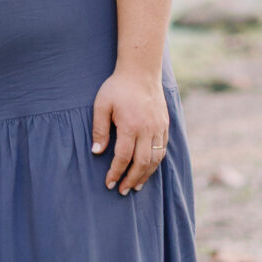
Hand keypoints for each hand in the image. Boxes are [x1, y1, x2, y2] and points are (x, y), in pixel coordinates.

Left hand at [91, 66, 169, 192]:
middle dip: (131, 180)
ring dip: (145, 175)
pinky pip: (163, 149)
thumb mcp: (101, 105)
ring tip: (136, 186)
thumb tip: (96, 152)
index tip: (109, 183)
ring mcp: (159, 128)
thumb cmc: (117, 87)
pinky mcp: (165, 125)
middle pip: (142, 163)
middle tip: (122, 191)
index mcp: (131, 126)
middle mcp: (148, 130)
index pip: (124, 157)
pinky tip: (148, 169)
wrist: (141, 71)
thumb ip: (99, 129)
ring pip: (155, 159)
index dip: (116, 172)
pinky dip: (156, 163)